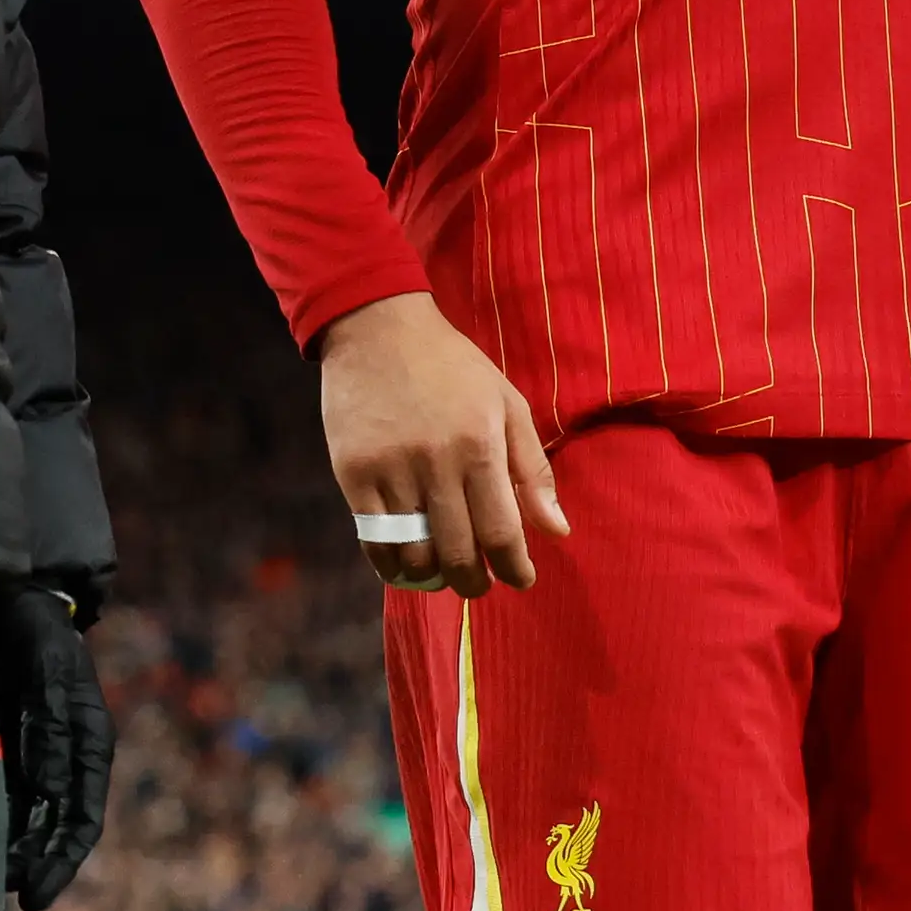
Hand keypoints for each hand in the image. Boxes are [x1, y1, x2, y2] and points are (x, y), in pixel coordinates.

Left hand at [0, 590, 110, 910]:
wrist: (0, 589)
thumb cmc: (31, 622)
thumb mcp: (44, 661)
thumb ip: (48, 720)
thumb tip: (49, 791)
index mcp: (89, 740)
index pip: (83, 817)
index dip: (63, 861)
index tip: (35, 896)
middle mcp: (63, 757)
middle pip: (53, 830)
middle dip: (32, 867)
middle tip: (0, 893)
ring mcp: (29, 754)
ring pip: (22, 820)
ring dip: (5, 850)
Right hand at [317, 291, 568, 595]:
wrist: (378, 327)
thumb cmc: (452, 366)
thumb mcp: (506, 402)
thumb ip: (533, 469)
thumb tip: (557, 531)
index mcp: (480, 445)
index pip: (502, 532)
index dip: (514, 568)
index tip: (520, 579)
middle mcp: (436, 462)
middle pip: (458, 553)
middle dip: (474, 582)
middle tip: (479, 583)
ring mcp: (390, 469)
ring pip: (414, 554)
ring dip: (433, 576)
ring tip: (443, 570)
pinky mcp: (353, 473)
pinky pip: (373, 540)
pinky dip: (391, 563)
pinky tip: (406, 562)